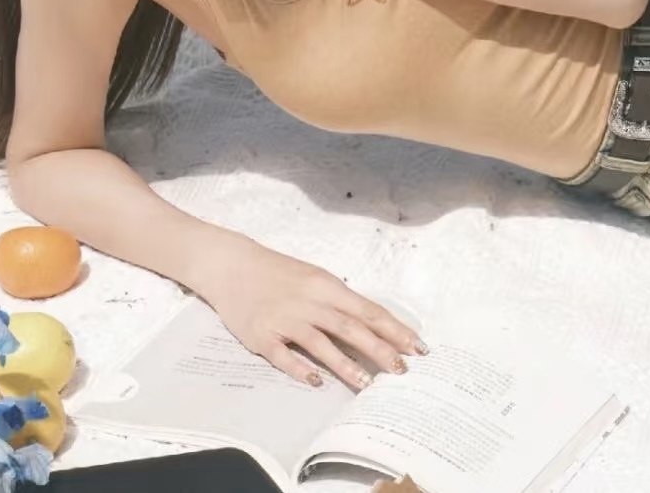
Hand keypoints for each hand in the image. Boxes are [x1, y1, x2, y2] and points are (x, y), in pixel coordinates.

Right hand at [193, 234, 426, 390]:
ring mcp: (285, 319)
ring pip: (321, 343)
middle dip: (379, 350)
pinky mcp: (262, 336)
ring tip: (367, 385)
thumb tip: (370, 325)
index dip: (394, 330)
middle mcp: (308, 302)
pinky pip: (284, 356)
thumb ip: (338, 301)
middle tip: (402, 370)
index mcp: (325, 286)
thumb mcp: (312, 278)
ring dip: (346, 365)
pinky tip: (316, 381)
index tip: (418, 347)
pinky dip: (301, 369)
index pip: (367, 310)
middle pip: (351, 327)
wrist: (231, 265)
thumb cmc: (276, 272)